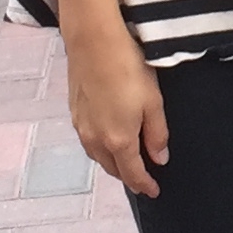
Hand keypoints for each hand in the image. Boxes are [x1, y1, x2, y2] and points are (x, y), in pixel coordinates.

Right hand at [66, 25, 168, 197]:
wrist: (93, 41)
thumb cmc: (128, 68)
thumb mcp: (153, 101)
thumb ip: (156, 134)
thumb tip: (159, 158)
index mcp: (118, 141)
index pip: (132, 174)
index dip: (144, 185)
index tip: (154, 191)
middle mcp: (95, 140)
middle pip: (112, 168)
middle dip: (128, 176)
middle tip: (142, 177)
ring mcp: (81, 126)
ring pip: (98, 156)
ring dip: (113, 163)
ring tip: (127, 161)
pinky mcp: (73, 112)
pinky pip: (89, 141)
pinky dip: (101, 148)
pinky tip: (108, 139)